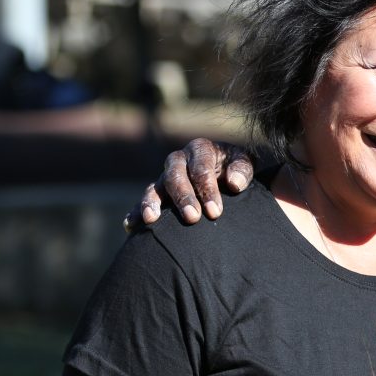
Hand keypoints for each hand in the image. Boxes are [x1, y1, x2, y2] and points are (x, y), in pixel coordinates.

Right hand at [123, 139, 253, 231]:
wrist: (225, 171)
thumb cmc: (235, 168)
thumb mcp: (244, 163)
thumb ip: (242, 170)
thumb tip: (234, 183)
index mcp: (200, 149)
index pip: (200, 169)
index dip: (207, 190)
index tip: (215, 212)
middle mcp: (178, 160)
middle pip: (175, 177)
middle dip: (183, 198)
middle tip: (192, 218)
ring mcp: (165, 176)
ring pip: (154, 187)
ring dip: (151, 202)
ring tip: (151, 219)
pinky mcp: (158, 192)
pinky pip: (144, 201)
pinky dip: (136, 212)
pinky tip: (131, 226)